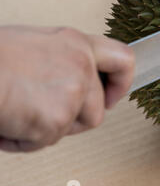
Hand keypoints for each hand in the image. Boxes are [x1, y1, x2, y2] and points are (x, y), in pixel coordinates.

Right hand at [0, 26, 134, 152]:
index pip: (123, 61)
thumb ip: (64, 61)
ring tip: (18, 114)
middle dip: (72, 120)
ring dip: (47, 129)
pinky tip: (6, 121)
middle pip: (96, 109)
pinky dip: (23, 140)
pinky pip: (45, 141)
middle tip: (43, 115)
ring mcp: (73, 92)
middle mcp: (82, 65)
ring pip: (73, 128)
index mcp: (77, 43)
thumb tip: (71, 83)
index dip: (122, 84)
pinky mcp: (57, 118)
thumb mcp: (37, 45)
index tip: (112, 98)